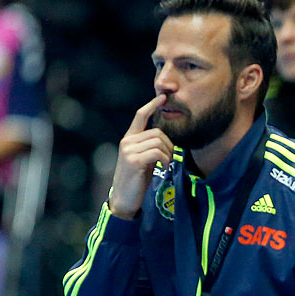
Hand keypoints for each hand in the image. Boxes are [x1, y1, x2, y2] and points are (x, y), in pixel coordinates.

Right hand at [110, 94, 173, 218]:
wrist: (125, 198)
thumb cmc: (137, 179)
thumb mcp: (143, 159)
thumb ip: (149, 146)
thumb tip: (165, 138)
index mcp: (129, 139)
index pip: (140, 116)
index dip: (152, 105)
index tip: (162, 97)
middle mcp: (127, 141)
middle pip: (158, 132)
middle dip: (169, 145)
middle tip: (169, 159)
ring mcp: (129, 150)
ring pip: (159, 142)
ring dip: (168, 154)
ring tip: (165, 164)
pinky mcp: (133, 160)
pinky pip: (157, 152)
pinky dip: (165, 159)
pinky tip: (164, 166)